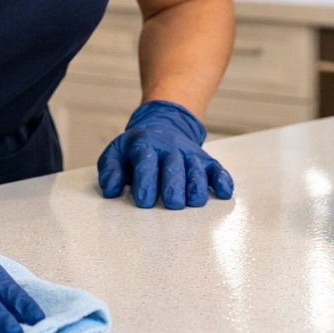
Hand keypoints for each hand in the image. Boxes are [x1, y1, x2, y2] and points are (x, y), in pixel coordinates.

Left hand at [97, 100, 233, 208]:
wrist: (160, 129)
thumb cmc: (135, 151)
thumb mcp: (115, 153)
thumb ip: (110, 170)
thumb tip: (111, 190)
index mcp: (144, 145)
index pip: (145, 162)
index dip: (146, 181)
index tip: (144, 200)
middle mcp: (169, 148)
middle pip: (174, 166)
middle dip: (174, 185)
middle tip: (172, 203)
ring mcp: (189, 153)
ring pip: (196, 168)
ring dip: (197, 185)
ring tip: (194, 201)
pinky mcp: (205, 161)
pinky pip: (216, 169)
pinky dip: (222, 180)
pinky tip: (223, 193)